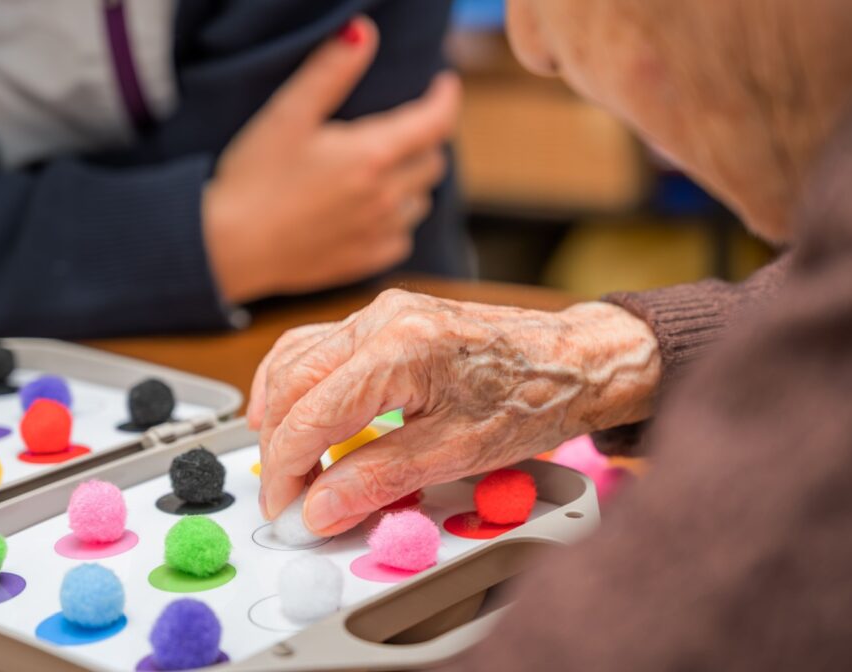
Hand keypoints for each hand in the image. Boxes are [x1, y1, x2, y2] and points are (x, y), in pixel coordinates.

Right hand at [202, 17, 460, 302]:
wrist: (230, 248)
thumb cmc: (254, 178)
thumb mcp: (288, 114)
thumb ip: (330, 71)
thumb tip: (364, 32)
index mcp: (373, 155)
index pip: (436, 123)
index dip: (446, 99)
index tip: (444, 84)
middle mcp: (385, 196)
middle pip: (432, 162)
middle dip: (427, 138)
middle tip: (408, 125)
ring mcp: (378, 233)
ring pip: (420, 201)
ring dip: (413, 181)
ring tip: (388, 169)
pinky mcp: (365, 261)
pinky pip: (402, 238)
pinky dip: (397, 220)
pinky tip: (372, 212)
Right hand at [247, 289, 661, 534]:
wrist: (574, 362)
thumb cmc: (530, 399)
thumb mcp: (456, 453)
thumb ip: (378, 480)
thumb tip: (320, 508)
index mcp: (399, 347)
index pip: (309, 415)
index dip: (286, 471)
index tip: (286, 510)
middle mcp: (383, 318)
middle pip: (291, 382)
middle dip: (277, 446)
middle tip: (286, 497)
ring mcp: (383, 312)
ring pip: (297, 358)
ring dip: (283, 412)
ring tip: (289, 464)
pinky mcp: (388, 317)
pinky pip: (320, 346)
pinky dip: (301, 385)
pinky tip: (304, 418)